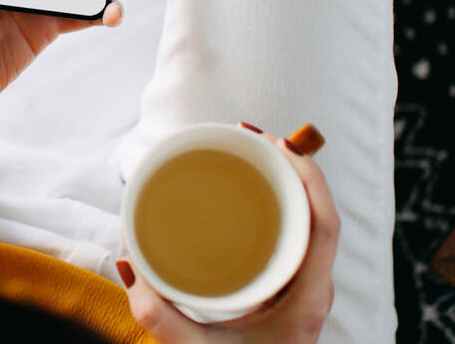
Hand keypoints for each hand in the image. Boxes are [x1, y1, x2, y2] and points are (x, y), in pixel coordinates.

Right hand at [117, 129, 339, 342]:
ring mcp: (302, 289)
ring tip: (246, 153)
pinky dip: (273, 206)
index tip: (274, 144)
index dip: (308, 176)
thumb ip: (158, 316)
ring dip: (281, 183)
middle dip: (288, 166)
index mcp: (306, 298)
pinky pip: (290, 236)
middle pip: (318, 211)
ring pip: (306, 221)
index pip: (325, 224)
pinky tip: (246, 194)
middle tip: (247, 138)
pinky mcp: (285, 290)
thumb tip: (129, 262)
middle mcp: (312, 288)